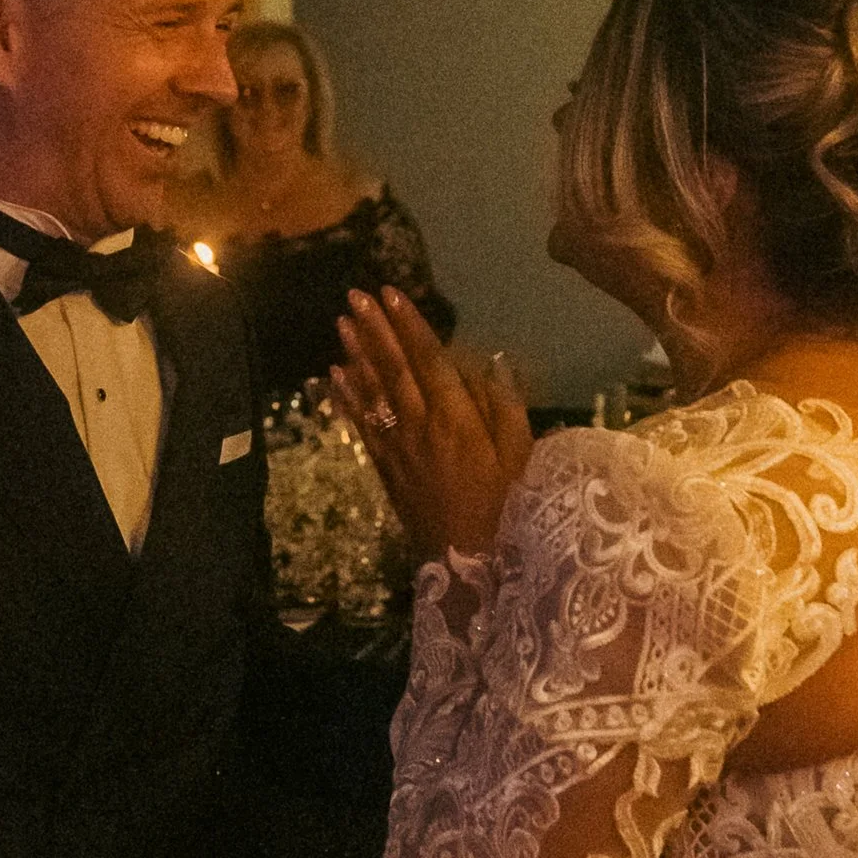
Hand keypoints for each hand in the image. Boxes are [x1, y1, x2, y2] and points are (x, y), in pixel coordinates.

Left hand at [330, 289, 533, 566]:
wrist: (468, 563)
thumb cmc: (507, 508)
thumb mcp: (521, 458)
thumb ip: (504, 408)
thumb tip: (490, 365)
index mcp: (458, 418)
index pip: (429, 359)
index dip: (410, 325)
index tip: (393, 293)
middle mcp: (421, 426)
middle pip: (395, 369)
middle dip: (375, 329)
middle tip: (356, 295)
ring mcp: (399, 447)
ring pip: (374, 392)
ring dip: (357, 354)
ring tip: (342, 322)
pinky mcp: (387, 468)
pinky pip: (363, 425)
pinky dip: (348, 398)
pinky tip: (335, 375)